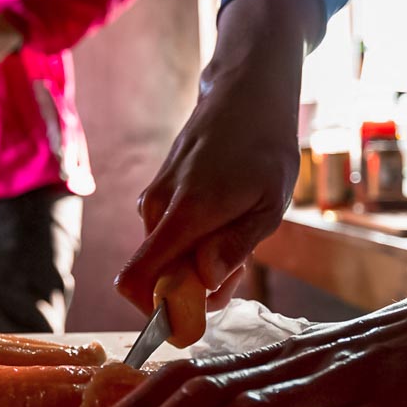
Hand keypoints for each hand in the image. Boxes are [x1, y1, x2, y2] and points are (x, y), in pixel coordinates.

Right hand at [114, 0, 318, 320]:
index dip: (156, 309)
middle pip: (155, 275)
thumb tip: (204, 280)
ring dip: (196, 262)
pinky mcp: (158, 190)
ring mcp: (154, 197)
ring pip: (164, 255)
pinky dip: (192, 241)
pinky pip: (167, 234)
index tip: (195, 313)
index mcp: (185, 214)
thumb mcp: (271, 204)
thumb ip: (236, 245)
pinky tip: (224, 218)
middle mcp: (158, 207)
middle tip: (237, 267)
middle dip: (192, 287)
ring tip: (237, 232)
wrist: (248, 93)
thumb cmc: (266, 147)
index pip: (136, 278)